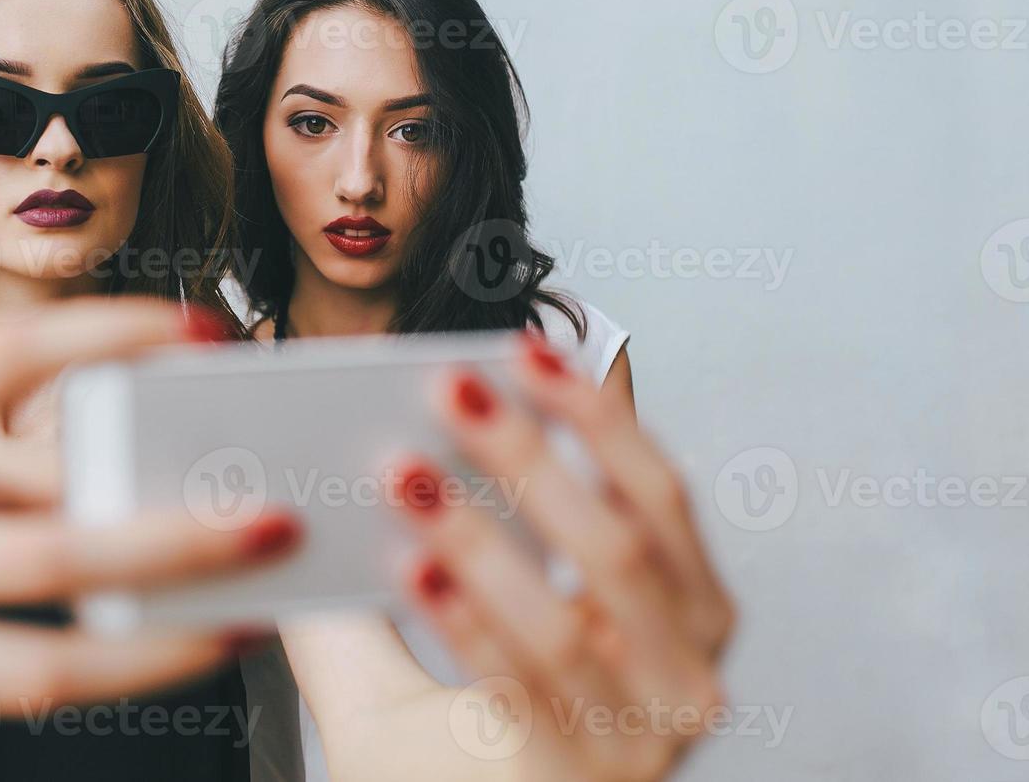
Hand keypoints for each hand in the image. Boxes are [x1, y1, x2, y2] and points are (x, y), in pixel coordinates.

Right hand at [0, 297, 300, 743]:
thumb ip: (23, 465)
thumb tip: (168, 472)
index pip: (3, 360)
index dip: (110, 334)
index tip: (206, 331)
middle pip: (42, 551)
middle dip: (172, 542)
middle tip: (273, 520)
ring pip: (42, 664)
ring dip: (161, 649)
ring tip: (249, 617)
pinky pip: (27, 700)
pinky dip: (116, 680)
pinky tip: (180, 652)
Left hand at [393, 334, 732, 779]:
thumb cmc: (468, 735)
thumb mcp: (488, 619)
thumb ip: (450, 527)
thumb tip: (400, 425)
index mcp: (683, 612)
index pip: (659, 493)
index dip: (597, 413)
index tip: (523, 348)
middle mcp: (685, 674)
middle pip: (621, 545)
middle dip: (530, 456)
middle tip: (447, 391)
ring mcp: (640, 739)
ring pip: (567, 622)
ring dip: (480, 537)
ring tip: (405, 475)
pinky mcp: (576, 780)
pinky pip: (521, 692)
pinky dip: (464, 623)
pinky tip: (411, 569)